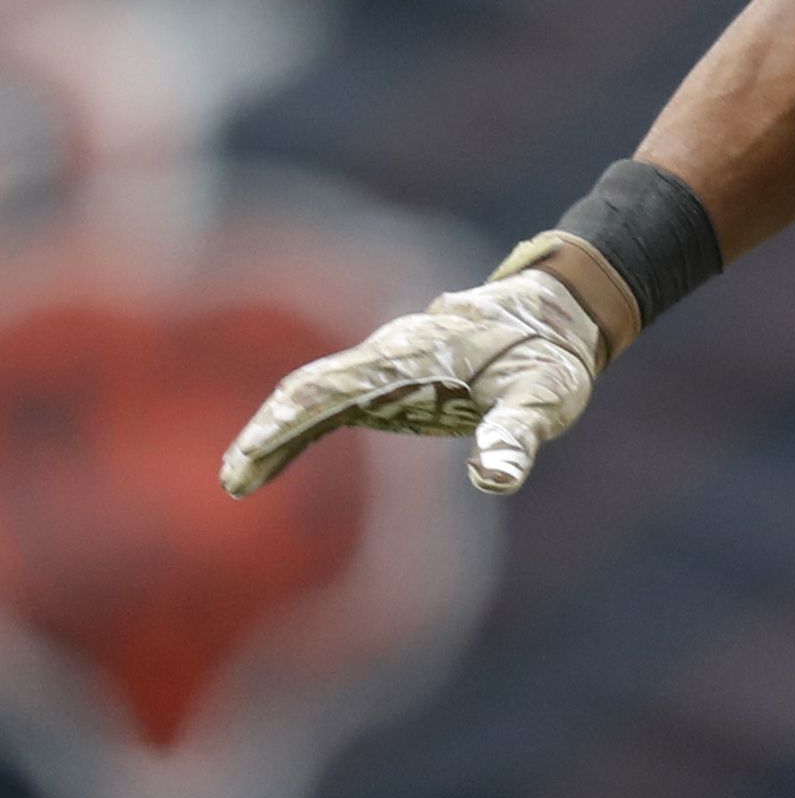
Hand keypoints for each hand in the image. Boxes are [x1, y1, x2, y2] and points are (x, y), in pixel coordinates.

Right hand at [219, 268, 605, 498]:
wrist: (557, 315)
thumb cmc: (551, 356)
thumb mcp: (547, 396)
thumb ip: (518, 435)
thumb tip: (492, 480)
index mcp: (415, 353)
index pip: (335, 384)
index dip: (290, 420)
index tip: (252, 456)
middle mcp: (390, 352)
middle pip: (311, 387)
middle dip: (269, 431)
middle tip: (234, 482)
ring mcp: (386, 364)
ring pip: (314, 393)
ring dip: (276, 432)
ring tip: (241, 481)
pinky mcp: (391, 379)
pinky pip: (331, 402)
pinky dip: (299, 429)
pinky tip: (274, 463)